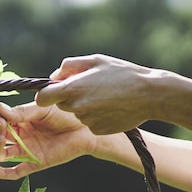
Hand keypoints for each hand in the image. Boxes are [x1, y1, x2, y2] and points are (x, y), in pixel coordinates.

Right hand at [0, 102, 96, 179]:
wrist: (85, 130)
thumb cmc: (65, 115)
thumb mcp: (42, 109)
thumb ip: (22, 111)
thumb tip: (0, 109)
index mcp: (21, 119)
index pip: (0, 118)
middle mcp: (21, 135)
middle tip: (1, 123)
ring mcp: (27, 150)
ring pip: (3, 153)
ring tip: (1, 140)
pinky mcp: (34, 163)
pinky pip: (15, 172)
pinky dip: (3, 173)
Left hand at [35, 54, 155, 135]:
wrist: (149, 95)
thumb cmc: (123, 73)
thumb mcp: (95, 60)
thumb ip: (70, 66)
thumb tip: (54, 76)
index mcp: (73, 89)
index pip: (42, 98)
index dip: (46, 93)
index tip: (55, 89)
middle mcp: (77, 108)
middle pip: (61, 105)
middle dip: (69, 97)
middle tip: (89, 87)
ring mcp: (88, 122)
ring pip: (77, 113)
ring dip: (84, 106)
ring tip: (105, 95)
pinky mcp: (98, 131)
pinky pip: (90, 123)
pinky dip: (96, 116)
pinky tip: (111, 107)